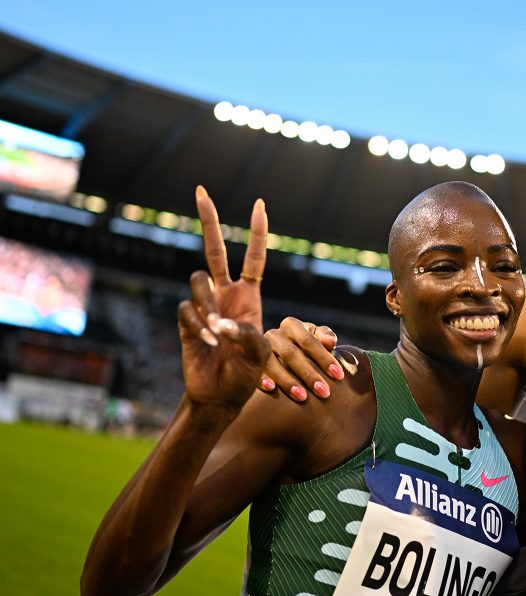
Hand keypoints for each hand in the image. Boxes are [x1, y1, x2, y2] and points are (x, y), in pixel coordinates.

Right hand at [177, 186, 269, 409]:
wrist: (219, 396)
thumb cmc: (246, 375)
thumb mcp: (261, 355)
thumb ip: (247, 335)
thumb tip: (220, 321)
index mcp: (249, 297)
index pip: (253, 258)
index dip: (256, 233)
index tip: (260, 205)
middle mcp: (225, 295)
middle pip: (214, 250)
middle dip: (209, 220)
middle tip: (202, 191)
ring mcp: (204, 305)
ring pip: (198, 281)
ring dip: (208, 304)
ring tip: (218, 332)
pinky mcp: (185, 319)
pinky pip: (186, 309)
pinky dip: (198, 325)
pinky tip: (208, 342)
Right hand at [259, 318, 352, 400]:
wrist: (283, 356)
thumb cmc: (307, 348)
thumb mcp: (317, 340)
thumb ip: (326, 338)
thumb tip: (330, 342)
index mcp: (292, 325)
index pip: (309, 341)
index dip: (324, 358)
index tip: (339, 375)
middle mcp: (274, 334)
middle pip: (291, 353)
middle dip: (309, 374)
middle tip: (324, 392)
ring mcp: (259, 349)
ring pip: (272, 363)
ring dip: (288, 381)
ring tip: (302, 397)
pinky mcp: (250, 364)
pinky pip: (255, 371)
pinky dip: (262, 379)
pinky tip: (271, 389)